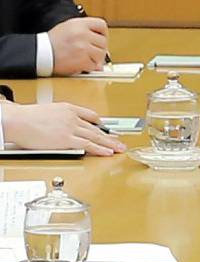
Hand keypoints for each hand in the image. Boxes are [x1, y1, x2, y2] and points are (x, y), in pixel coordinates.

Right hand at [5, 100, 124, 154]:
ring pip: (95, 136)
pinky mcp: (67, 139)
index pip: (89, 115)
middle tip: (120, 140)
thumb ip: (58, 117)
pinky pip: (88, 145)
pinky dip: (100, 149)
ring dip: (110, 143)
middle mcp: (73, 117)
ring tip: (119, 148)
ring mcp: (71, 128)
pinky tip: (108, 152)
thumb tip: (59, 124)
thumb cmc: (26, 118)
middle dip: (109, 135)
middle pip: (96, 128)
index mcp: (68, 108)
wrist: (18, 120)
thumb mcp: (47, 111)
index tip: (105, 128)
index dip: (99, 123)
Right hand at [48, 17, 110, 74]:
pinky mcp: (82, 60)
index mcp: (79, 24)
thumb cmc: (51, 42)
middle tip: (90, 54)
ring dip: (95, 59)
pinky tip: (80, 65)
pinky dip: (89, 67)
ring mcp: (83, 47)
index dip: (103, 33)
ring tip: (84, 59)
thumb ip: (85, 31)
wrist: (39, 54)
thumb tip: (101, 42)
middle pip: (103, 42)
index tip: (99, 40)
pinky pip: (94, 65)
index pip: (101, 25)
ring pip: (101, 54)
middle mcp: (82, 34)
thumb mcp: (67, 28)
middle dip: (98, 49)